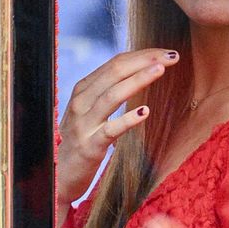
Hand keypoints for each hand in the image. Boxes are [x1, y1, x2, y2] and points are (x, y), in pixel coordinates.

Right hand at [56, 48, 176, 209]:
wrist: (57, 175)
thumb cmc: (79, 141)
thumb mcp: (89, 112)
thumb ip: (107, 92)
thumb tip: (137, 74)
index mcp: (83, 90)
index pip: (114, 63)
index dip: (142, 55)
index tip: (165, 52)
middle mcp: (81, 103)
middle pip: (114, 73)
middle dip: (144, 61)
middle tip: (171, 56)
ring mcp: (84, 124)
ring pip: (112, 96)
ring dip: (138, 80)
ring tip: (160, 71)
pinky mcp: (90, 146)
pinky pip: (110, 130)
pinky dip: (128, 119)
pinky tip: (145, 111)